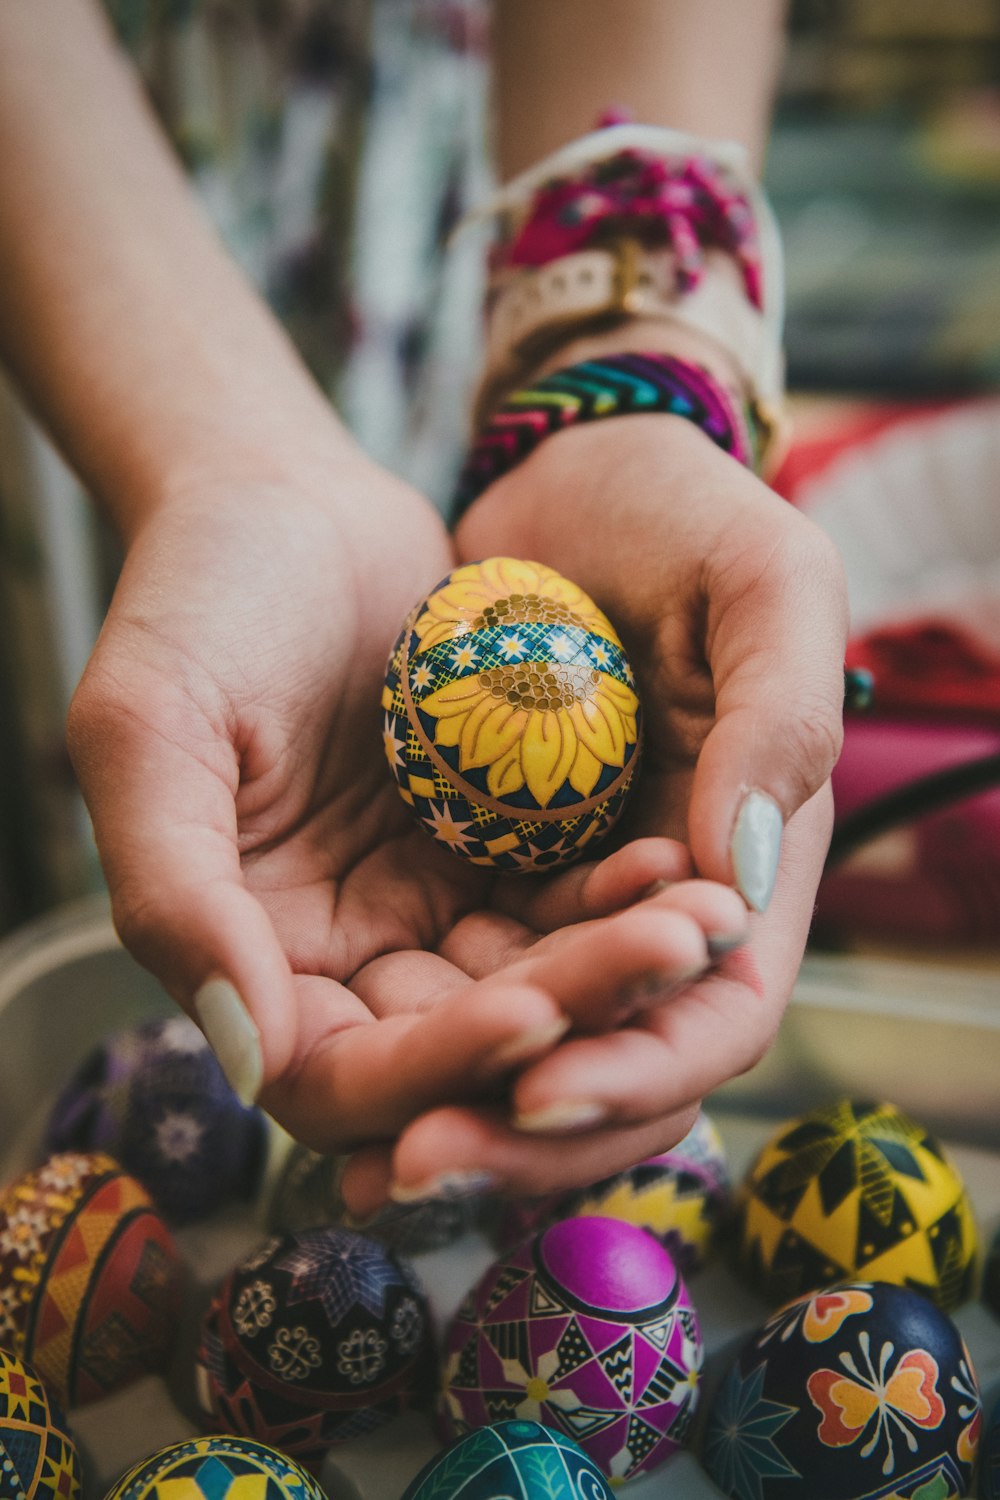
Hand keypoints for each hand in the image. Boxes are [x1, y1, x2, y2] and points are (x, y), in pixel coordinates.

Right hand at [67, 444, 747, 1155]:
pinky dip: (620, 896)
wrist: (284, 495)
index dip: (432, 1068)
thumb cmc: (197, 594)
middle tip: (672, 952)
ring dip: (615, 967)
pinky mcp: (491, 845)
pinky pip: (564, 900)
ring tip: (701, 918)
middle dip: (566, 1012)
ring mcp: (423, 900)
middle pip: (455, 1044)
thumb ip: (174, 899)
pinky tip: (684, 865)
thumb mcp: (148, 728)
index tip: (531, 1013)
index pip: (333, 1076)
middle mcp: (340, 952)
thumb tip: (250, 1064)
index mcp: (245, 953)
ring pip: (528, 981)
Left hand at [339, 408, 847, 1212]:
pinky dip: (394, 1030)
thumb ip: (783, 716)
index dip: (638, 1072)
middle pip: (609, 1067)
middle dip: (519, 1129)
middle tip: (409, 1162)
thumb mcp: (763, 579)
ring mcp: (558, 897)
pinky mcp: (471, 875)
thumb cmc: (675, 511)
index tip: (536, 1088)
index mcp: (747, 861)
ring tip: (352, 1153)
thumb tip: (738, 885)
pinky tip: (311, 1054)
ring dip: (444, 1104)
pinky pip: (437, 979)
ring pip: (516, 1048)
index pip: (717, 1016)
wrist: (553, 473)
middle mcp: (653, 906)